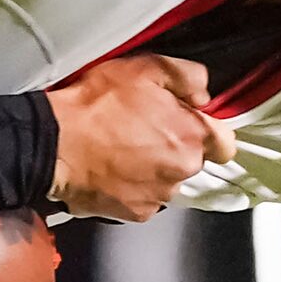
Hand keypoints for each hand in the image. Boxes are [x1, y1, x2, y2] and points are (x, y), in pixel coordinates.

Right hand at [45, 54, 233, 220]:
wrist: (54, 144)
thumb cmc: (98, 104)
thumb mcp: (145, 68)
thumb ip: (188, 77)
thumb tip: (204, 96)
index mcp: (192, 135)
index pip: (226, 145)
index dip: (207, 133)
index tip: (185, 126)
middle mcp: (183, 170)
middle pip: (192, 163)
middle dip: (174, 150)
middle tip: (142, 134)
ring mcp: (159, 195)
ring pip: (167, 183)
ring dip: (153, 170)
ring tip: (123, 154)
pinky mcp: (136, 213)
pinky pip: (144, 200)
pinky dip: (133, 189)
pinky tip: (112, 173)